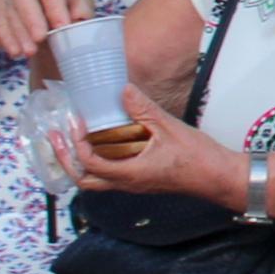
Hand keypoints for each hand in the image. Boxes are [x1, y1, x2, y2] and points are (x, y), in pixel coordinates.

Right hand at [0, 0, 100, 64]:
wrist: (57, 10)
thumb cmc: (73, 3)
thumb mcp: (83, 3)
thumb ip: (81, 9)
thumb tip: (76, 19)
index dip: (55, 7)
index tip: (61, 27)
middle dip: (30, 17)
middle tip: (40, 39)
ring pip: (9, 8)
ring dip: (19, 32)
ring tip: (31, 52)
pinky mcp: (0, 4)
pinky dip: (7, 38)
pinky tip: (15, 52)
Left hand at [62, 86, 241, 205]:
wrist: (217, 177)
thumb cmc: (197, 158)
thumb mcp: (169, 127)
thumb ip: (143, 109)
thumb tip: (123, 89)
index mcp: (130, 173)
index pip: (90, 162)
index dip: (77, 143)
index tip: (76, 122)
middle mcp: (127, 183)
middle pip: (84, 179)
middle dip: (66, 159)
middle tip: (56, 138)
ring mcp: (133, 184)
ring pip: (95, 180)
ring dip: (80, 161)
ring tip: (73, 139)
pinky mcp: (141, 180)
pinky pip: (111, 174)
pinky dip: (99, 160)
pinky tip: (103, 142)